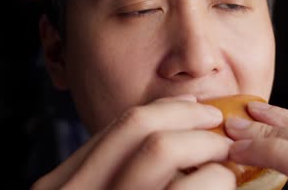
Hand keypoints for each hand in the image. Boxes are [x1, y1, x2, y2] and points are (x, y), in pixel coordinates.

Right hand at [31, 95, 234, 189]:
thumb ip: (114, 170)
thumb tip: (166, 129)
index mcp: (63, 183)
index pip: (120, 124)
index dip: (166, 109)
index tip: (196, 106)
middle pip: (137, 124)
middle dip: (188, 114)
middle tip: (217, 119)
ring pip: (161, 149)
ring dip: (205, 144)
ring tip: (224, 153)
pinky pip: (191, 187)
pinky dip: (217, 179)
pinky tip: (224, 182)